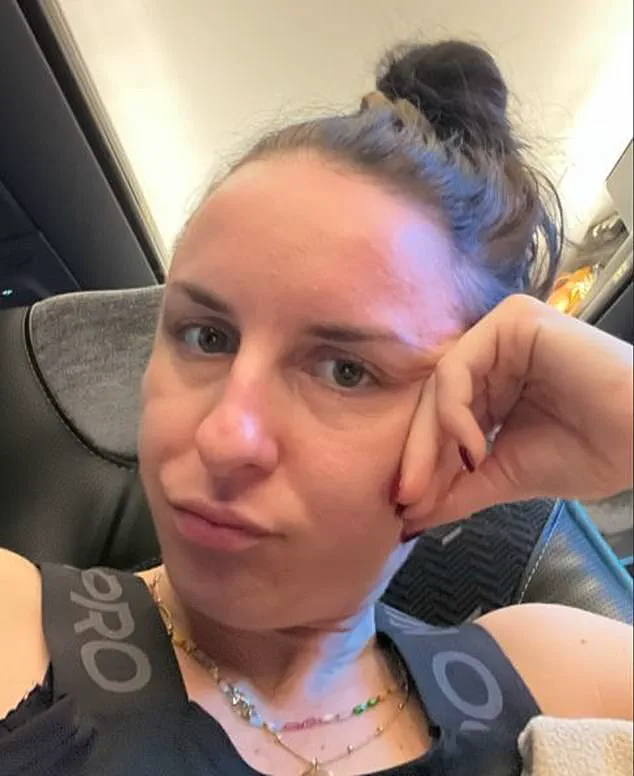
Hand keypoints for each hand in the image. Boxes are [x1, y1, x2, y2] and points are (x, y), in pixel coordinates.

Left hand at [398, 295, 633, 529]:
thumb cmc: (591, 451)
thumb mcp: (509, 475)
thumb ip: (459, 490)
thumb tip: (411, 518)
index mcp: (494, 382)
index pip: (442, 418)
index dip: (422, 461)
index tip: (407, 508)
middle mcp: (494, 353)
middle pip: (436, 401)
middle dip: (418, 455)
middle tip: (405, 499)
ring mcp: (502, 334)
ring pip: (442, 386)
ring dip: (429, 440)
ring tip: (428, 485)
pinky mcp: (513, 321)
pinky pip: (460, 368)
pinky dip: (454, 413)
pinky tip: (473, 449)